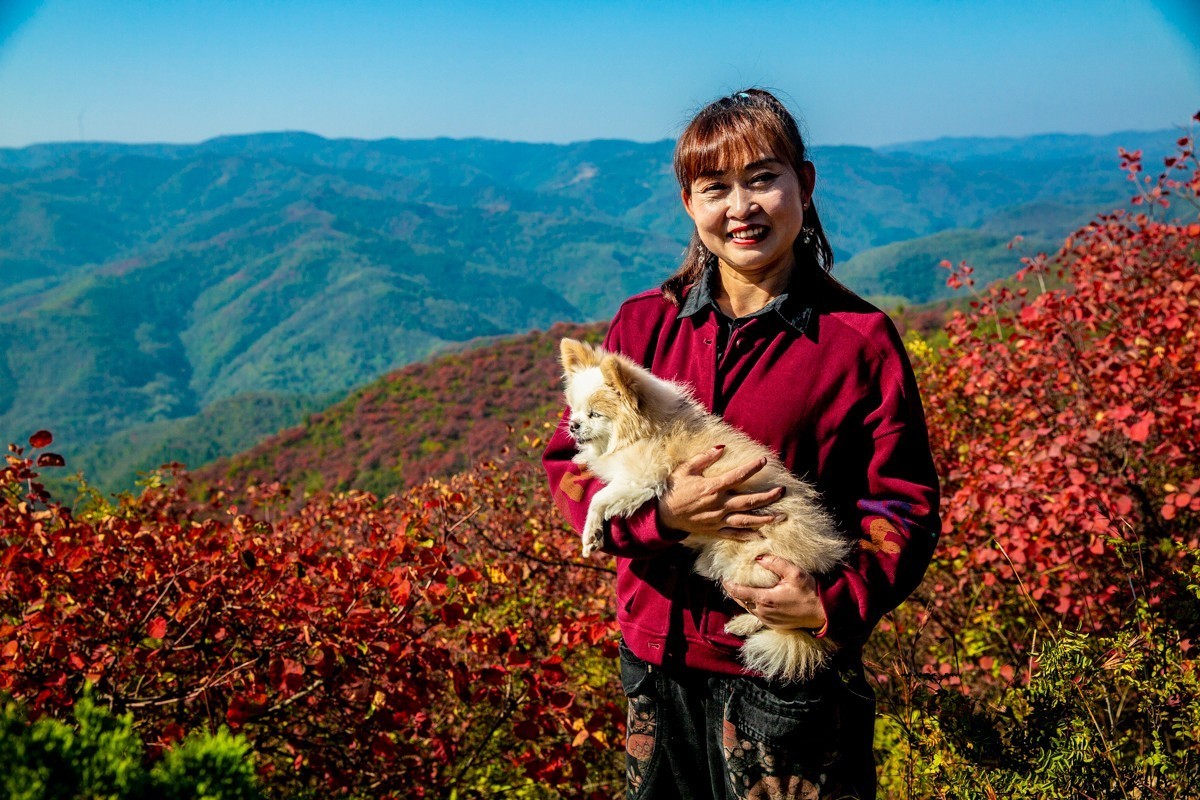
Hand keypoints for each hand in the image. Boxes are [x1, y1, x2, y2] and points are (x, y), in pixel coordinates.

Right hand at [658, 445, 784, 541]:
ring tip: (781, 516)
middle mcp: (718, 505)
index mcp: (712, 488)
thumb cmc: (673, 490)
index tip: (764, 460)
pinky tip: (762, 535)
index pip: (737, 476)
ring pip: (747, 520)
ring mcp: (718, 520)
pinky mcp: (715, 531)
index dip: (752, 468)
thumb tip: (721, 446)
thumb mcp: (684, 469)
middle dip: (768, 497)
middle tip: (782, 491)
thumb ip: (703, 458)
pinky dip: (749, 536)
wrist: (663, 515)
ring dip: (765, 518)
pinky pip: (735, 535)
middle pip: (749, 501)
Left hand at [724, 555, 825, 630]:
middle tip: (730, 580)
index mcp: (765, 599)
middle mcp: (762, 612)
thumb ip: (775, 563)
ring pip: (748, 608)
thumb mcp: (794, 573)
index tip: (723, 577)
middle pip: (740, 601)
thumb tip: (758, 558)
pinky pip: (757, 614)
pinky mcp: (773, 624)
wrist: (822, 614)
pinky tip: (755, 598)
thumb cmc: (810, 592)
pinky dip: (752, 605)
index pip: (738, 592)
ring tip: (740, 587)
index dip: (729, 585)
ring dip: (742, 599)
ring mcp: (767, 620)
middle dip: (733, 591)